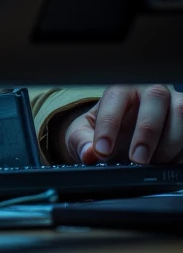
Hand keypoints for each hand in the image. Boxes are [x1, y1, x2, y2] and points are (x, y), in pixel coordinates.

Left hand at [60, 85, 182, 165]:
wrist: (122, 137)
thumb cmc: (106, 130)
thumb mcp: (85, 133)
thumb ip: (81, 141)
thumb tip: (88, 154)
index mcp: (121, 89)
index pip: (116, 97)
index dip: (109, 124)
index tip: (102, 150)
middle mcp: (150, 92)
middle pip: (156, 96)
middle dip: (147, 130)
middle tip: (137, 159)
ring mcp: (173, 105)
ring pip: (180, 111)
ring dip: (169, 141)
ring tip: (154, 163)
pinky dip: (181, 151)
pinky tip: (170, 163)